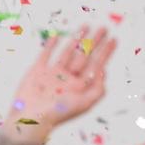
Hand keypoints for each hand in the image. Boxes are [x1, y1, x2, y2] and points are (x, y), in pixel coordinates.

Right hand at [1, 24, 118, 142]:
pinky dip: (50, 45)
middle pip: (85, 56)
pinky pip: (45, 55)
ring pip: (67, 52)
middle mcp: (68, 78)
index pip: (96, 65)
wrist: (31, 119)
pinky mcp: (37, 71)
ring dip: (76, 39)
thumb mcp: (84, 104)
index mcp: (80, 86)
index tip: (114, 39)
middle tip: (104, 28)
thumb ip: (98, 89)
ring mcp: (52, 74)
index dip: (106, 52)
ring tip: (86, 25)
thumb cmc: (58, 114)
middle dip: (95, 42)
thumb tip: (104, 71)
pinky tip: (56, 36)